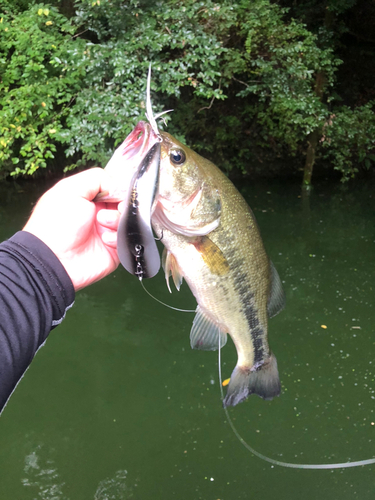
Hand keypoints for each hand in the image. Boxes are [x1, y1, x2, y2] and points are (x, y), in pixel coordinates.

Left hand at [24, 168, 119, 290]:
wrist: (54, 258)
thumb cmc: (56, 223)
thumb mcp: (70, 189)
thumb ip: (96, 178)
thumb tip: (118, 186)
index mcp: (88, 199)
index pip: (113, 188)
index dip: (118, 189)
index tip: (118, 193)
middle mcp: (98, 215)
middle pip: (123, 204)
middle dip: (121, 204)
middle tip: (116, 207)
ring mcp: (106, 233)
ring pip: (127, 221)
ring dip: (116, 220)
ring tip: (102, 223)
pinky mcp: (113, 251)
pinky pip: (126, 240)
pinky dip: (117, 238)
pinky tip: (104, 240)